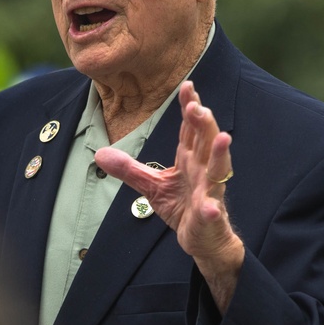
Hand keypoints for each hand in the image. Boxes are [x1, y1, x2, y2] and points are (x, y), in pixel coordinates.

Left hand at [93, 81, 243, 310]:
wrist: (202, 239)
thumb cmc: (182, 206)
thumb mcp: (151, 186)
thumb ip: (129, 169)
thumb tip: (99, 153)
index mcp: (190, 159)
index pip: (190, 129)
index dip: (190, 107)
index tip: (187, 85)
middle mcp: (203, 170)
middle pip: (206, 141)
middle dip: (203, 123)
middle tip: (197, 105)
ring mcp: (209, 192)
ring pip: (217, 170)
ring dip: (219, 154)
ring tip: (223, 137)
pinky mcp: (209, 216)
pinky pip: (211, 211)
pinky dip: (211, 208)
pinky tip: (209, 206)